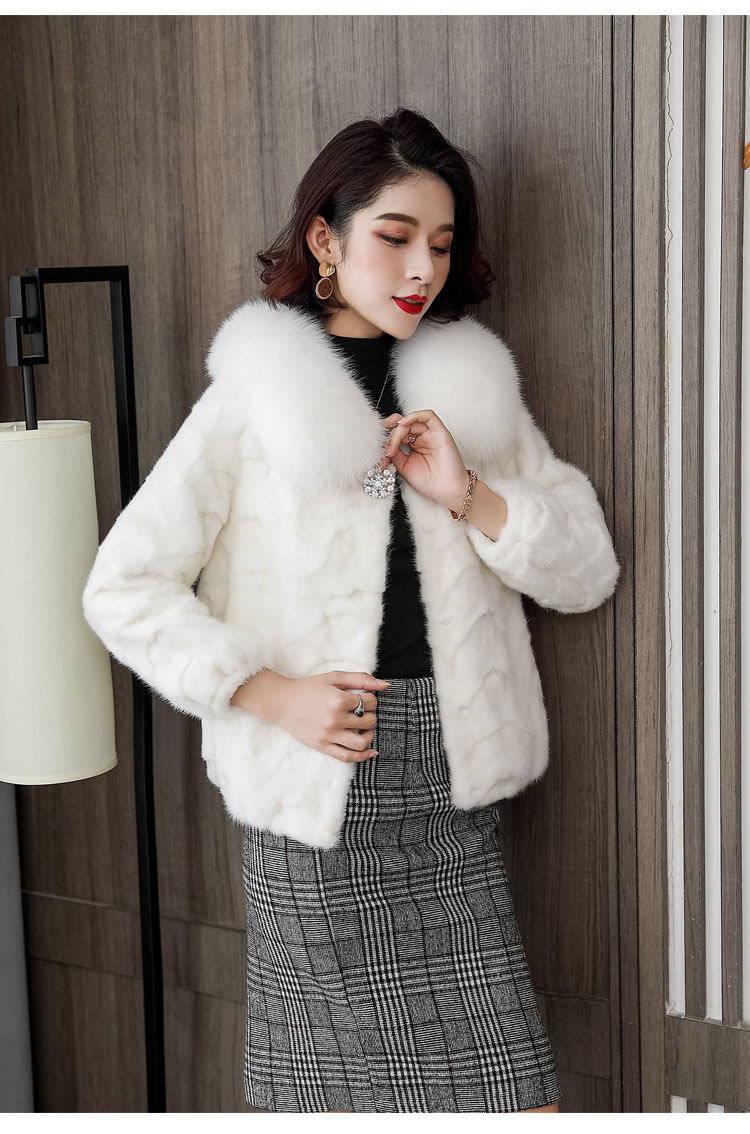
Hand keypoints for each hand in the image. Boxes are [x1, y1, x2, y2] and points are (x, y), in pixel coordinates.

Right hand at [234, 669, 387, 762]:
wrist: (282, 702)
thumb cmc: (308, 688)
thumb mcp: (334, 678)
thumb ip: (360, 679)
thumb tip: (384, 685)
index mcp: (339, 700)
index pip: (370, 702)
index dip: (372, 699)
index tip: (365, 698)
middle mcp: (335, 719)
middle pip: (368, 721)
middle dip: (370, 715)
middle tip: (363, 712)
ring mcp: (329, 735)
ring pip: (361, 742)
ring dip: (369, 735)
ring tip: (365, 729)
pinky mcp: (322, 746)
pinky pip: (347, 756)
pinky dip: (362, 756)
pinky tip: (369, 751)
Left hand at [380, 410, 469, 511]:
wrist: (447, 491)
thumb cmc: (430, 482)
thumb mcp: (404, 467)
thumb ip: (394, 453)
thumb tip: (382, 445)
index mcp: (413, 445)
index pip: (396, 433)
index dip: (385, 439)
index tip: (377, 452)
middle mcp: (421, 438)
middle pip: (401, 426)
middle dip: (389, 436)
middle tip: (386, 451)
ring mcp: (431, 434)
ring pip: (411, 421)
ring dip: (398, 431)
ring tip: (393, 446)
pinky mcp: (440, 432)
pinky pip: (428, 416)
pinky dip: (414, 416)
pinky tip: (403, 424)